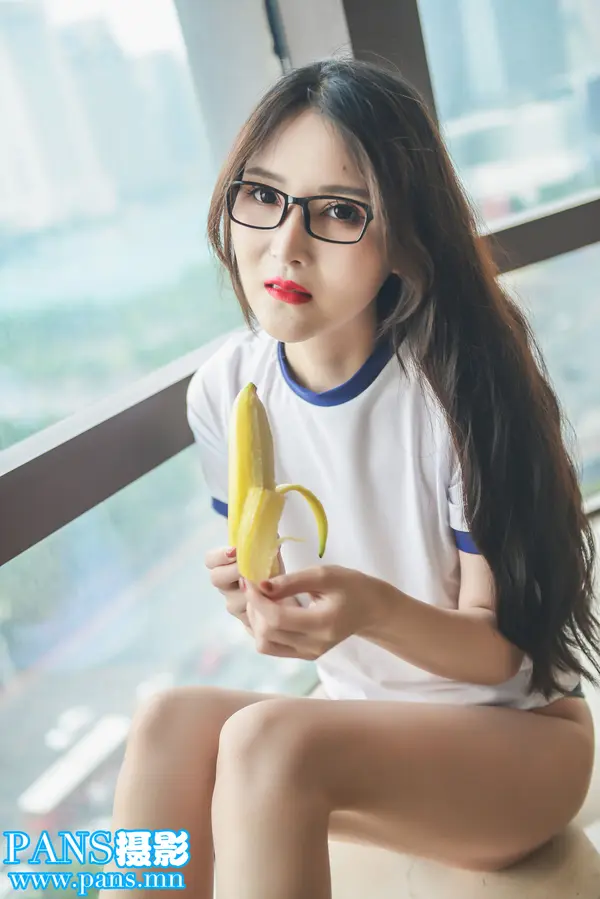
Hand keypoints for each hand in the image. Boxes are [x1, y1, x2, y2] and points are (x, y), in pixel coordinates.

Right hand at [204, 546, 296, 635]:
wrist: (286, 597)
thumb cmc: (274, 570)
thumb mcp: (269, 554)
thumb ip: (264, 543)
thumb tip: (270, 533)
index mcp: (224, 566)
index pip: (210, 559)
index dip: (220, 555)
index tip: (235, 551)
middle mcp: (226, 586)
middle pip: (216, 578)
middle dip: (233, 572)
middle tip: (249, 569)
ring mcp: (234, 604)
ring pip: (234, 600)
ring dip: (250, 593)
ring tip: (267, 587)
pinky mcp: (246, 622)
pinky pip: (248, 619)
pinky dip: (260, 611)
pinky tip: (272, 605)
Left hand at [243, 565, 379, 659]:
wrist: (370, 609)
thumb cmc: (351, 586)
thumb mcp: (324, 575)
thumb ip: (292, 581)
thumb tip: (261, 586)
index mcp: (322, 624)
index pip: (277, 619)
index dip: (257, 600)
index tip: (250, 580)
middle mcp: (314, 645)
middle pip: (267, 633)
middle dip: (254, 607)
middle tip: (256, 585)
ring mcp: (308, 654)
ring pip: (265, 643)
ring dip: (256, 619)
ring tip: (263, 598)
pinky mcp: (303, 655)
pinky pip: (272, 646)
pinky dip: (264, 628)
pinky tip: (270, 609)